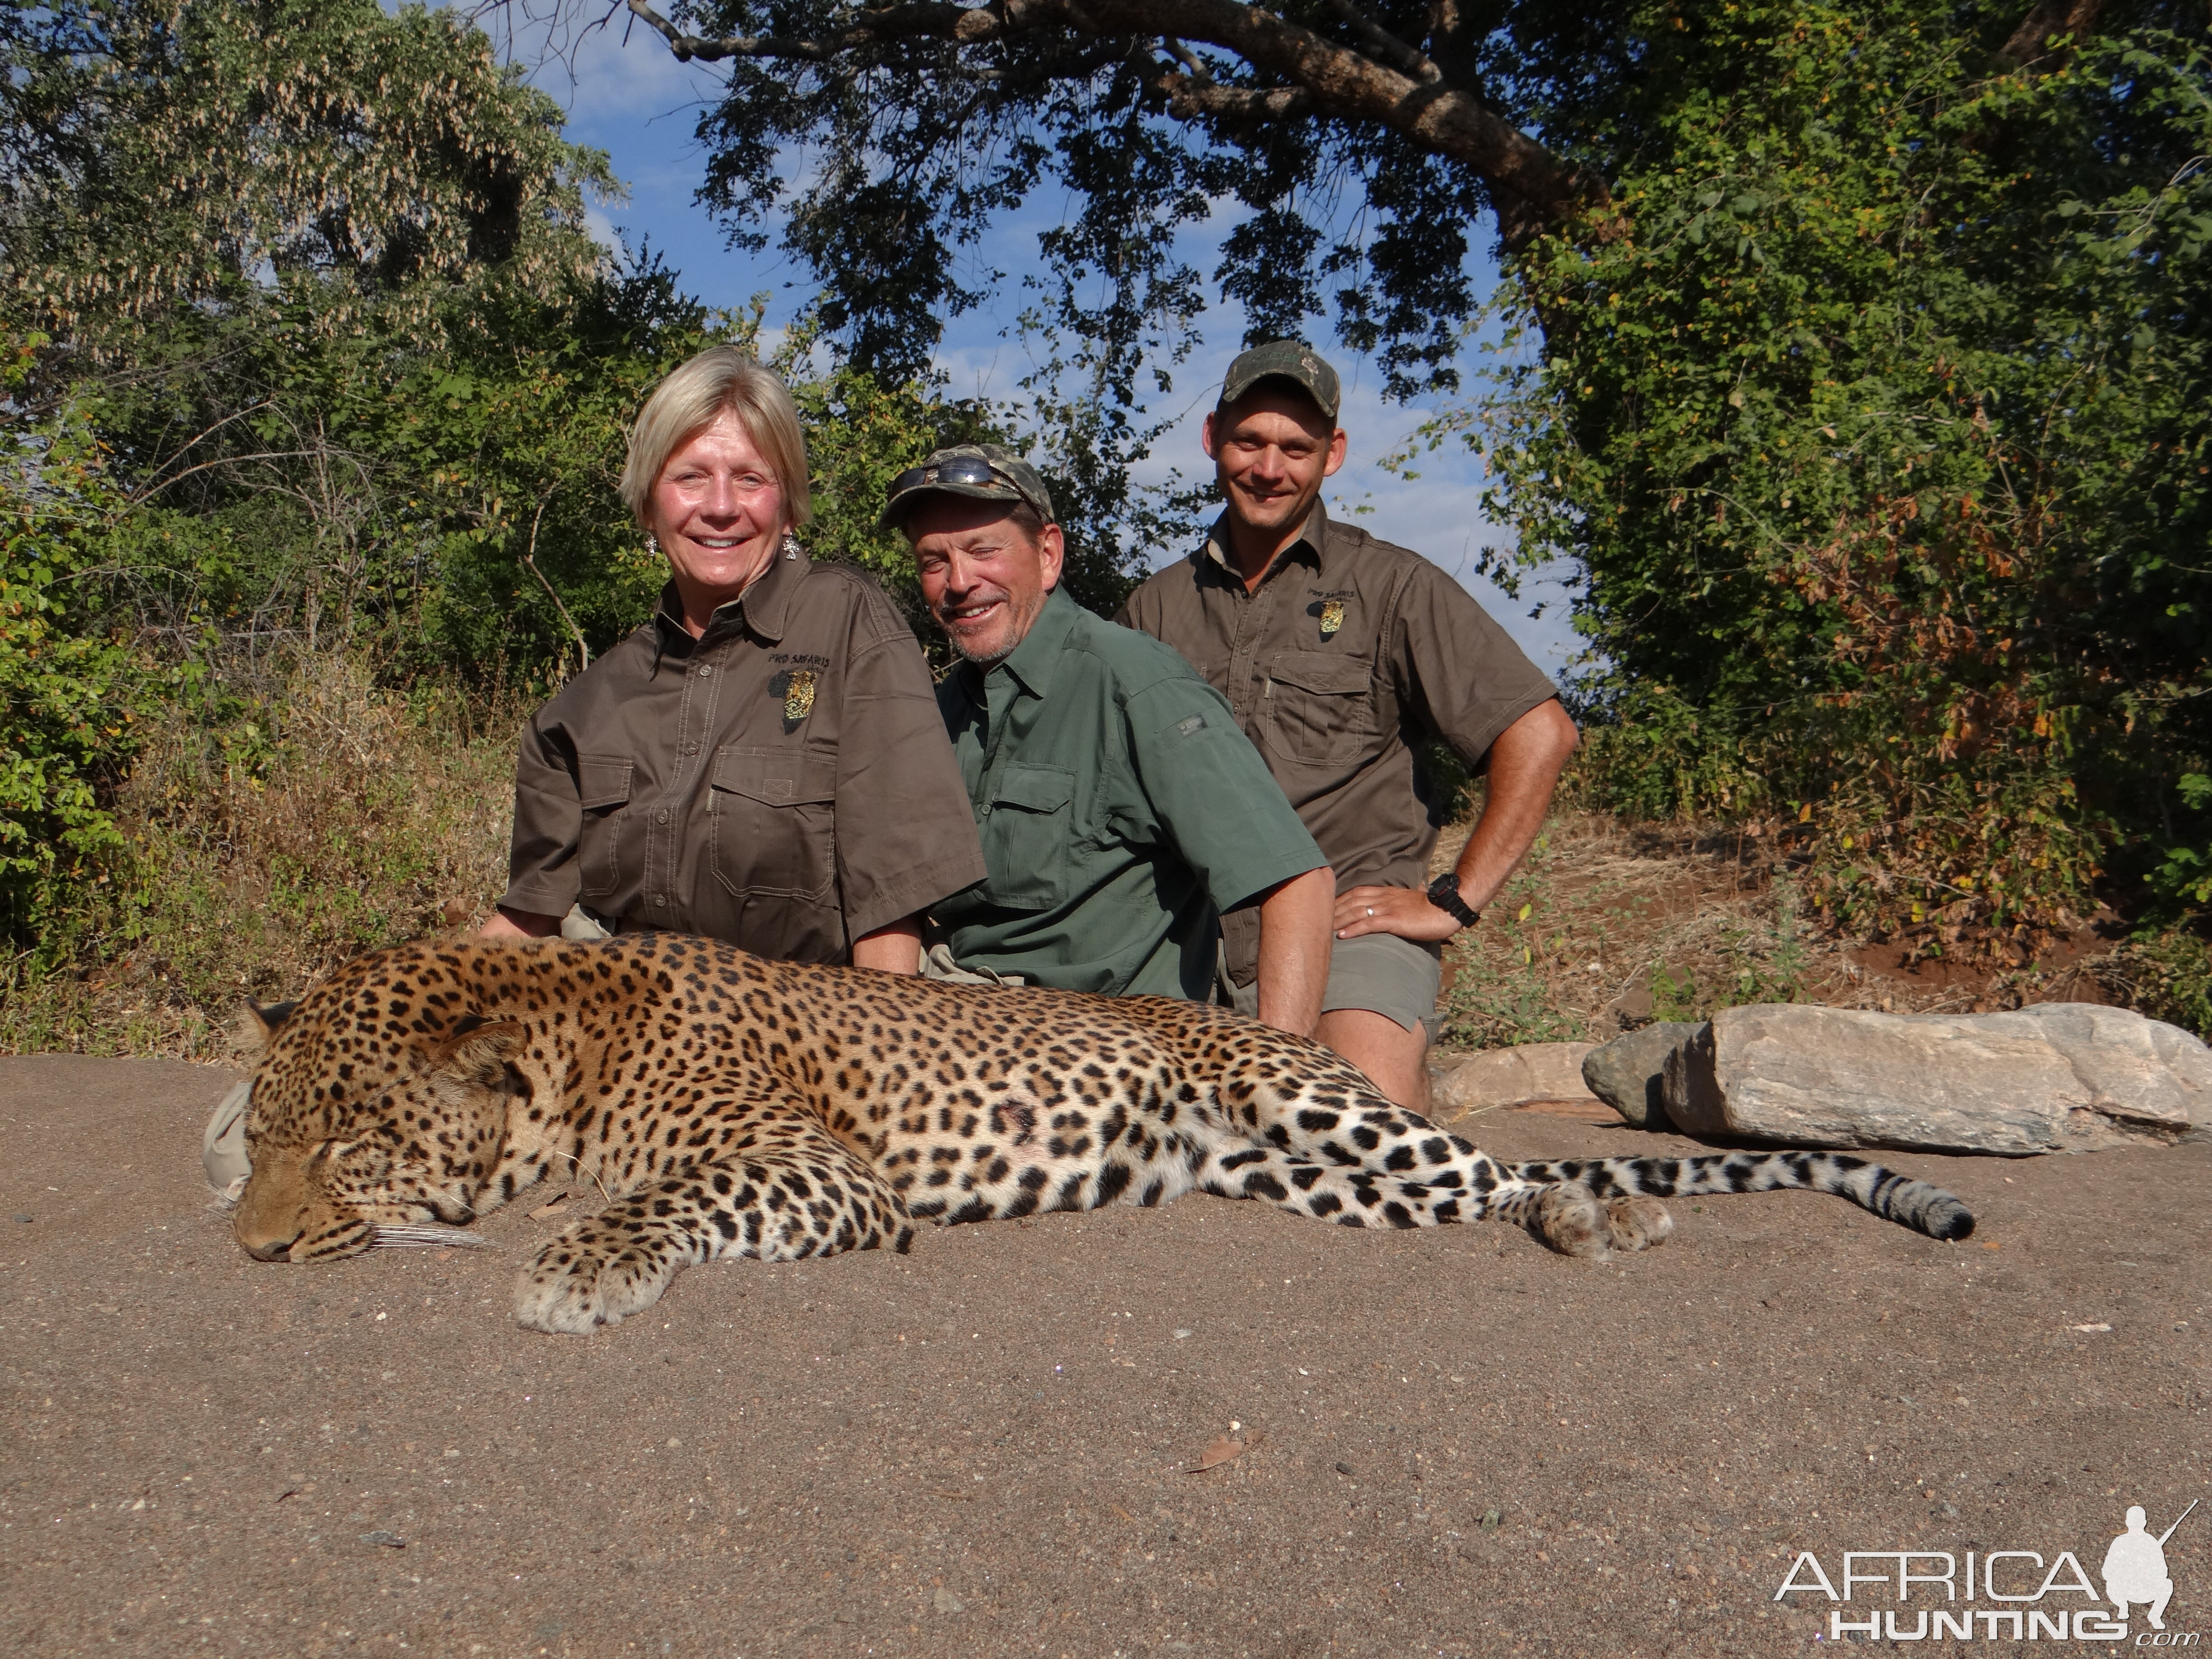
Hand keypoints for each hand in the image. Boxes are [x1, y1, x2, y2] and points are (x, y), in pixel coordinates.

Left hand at [1332, 884, 1462, 942]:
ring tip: (1323, 930)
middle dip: (1333, 910)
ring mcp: (1388, 908)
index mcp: (1388, 893)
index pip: (1357, 893)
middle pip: (1351, 901)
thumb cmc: (1432, 908)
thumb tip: (1400, 904)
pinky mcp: (1394, 920)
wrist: (1447, 909)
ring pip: (1356, 911)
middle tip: (1317, 920)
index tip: (1327, 908)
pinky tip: (1342, 936)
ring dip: (1338, 921)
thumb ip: (1401, 902)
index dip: (1340, 900)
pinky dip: (1353, 929)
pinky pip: (1369, 923)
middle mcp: (1384, 898)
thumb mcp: (1412, 901)